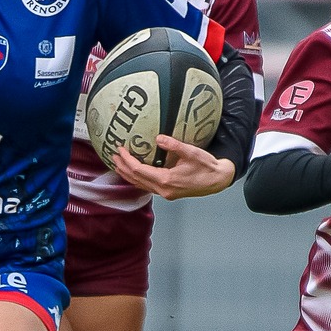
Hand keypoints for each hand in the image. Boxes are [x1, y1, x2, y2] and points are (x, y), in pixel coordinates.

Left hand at [113, 136, 234, 198]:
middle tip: (113, 155)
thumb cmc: (207, 166)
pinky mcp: (168, 193)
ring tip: (119, 164)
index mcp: (166, 180)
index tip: (120, 149)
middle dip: (122, 167)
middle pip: (135, 179)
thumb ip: (174, 145)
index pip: (139, 170)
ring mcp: (165, 193)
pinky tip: (135, 172)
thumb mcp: (191, 152)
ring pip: (140, 185)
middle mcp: (163, 189)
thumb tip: (158, 137)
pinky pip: (147, 186)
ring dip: (128, 174)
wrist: (218, 180)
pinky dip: (137, 178)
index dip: (127, 160)